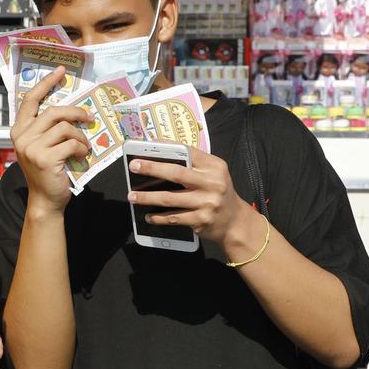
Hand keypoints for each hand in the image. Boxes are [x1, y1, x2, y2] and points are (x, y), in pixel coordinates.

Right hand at [10, 69, 92, 212]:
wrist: (46, 200)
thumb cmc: (47, 172)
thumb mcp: (42, 146)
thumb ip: (48, 128)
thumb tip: (73, 109)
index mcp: (19, 130)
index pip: (30, 99)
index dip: (46, 83)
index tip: (60, 70)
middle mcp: (22, 136)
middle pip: (54, 111)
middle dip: (75, 112)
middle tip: (89, 118)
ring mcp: (31, 148)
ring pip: (65, 127)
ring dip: (80, 136)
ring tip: (84, 146)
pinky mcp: (45, 159)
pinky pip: (71, 143)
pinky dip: (81, 148)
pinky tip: (82, 156)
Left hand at [126, 149, 254, 247]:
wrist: (235, 222)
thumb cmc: (218, 192)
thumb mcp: (213, 173)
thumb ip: (193, 164)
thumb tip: (162, 152)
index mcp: (214, 166)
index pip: (187, 152)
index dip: (166, 148)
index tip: (146, 147)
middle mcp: (212, 183)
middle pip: (176, 173)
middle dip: (152, 168)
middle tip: (133, 166)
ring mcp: (207, 203)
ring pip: (170, 199)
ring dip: (148, 198)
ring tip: (132, 196)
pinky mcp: (201, 220)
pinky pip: (174, 218)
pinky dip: (159, 218)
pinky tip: (149, 216)